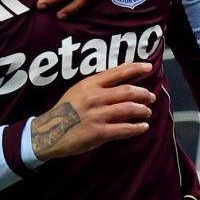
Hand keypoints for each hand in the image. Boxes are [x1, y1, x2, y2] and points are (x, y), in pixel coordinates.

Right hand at [31, 61, 153, 160]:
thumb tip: (119, 87)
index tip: (148, 66)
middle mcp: (94, 97)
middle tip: (151, 97)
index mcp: (89, 84)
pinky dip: (137, 127)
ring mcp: (97, 115)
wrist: (48, 133)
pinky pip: (124, 128)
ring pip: (129, 109)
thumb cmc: (64, 112)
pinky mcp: (99, 132)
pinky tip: (143, 127)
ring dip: (142, 110)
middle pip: (128, 91)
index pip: (117, 72)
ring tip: (147, 112)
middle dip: (144, 94)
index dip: (135, 68)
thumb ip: (96, 88)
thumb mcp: (76, 92)